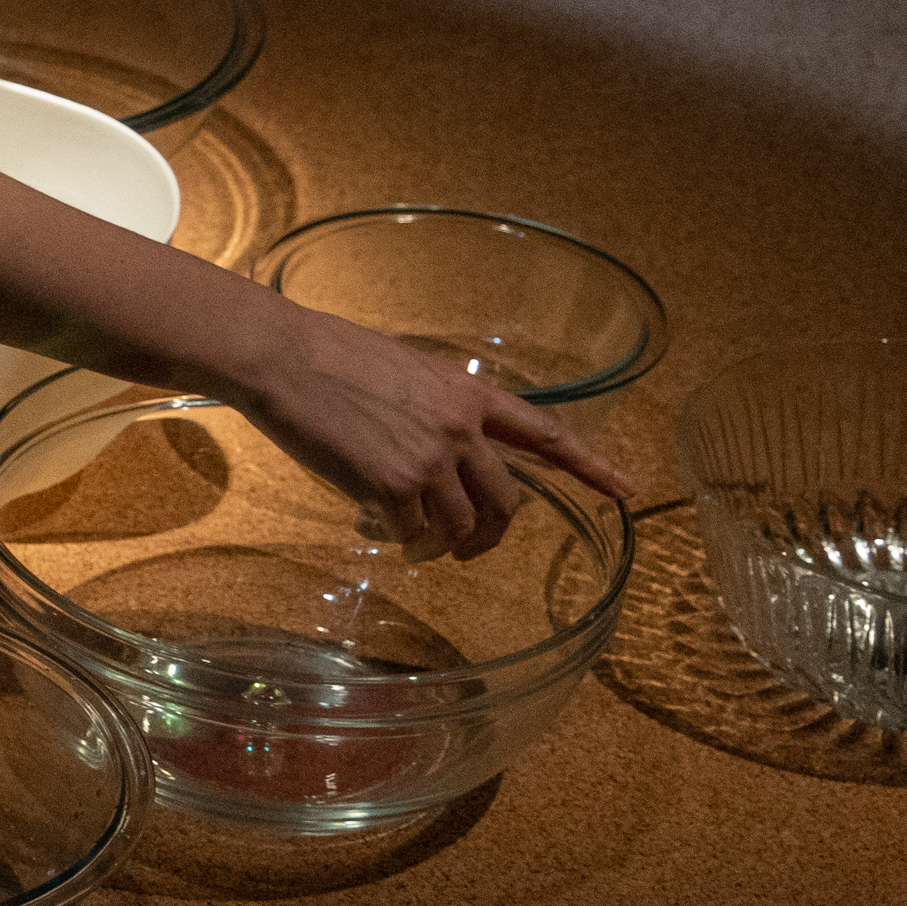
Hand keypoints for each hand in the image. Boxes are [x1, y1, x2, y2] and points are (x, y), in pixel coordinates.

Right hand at [233, 308, 633, 559]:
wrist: (281, 356)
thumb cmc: (330, 355)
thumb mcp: (407, 371)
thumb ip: (437, 408)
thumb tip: (438, 445)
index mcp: (469, 394)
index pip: (546, 434)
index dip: (590, 466)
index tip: (625, 491)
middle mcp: (460, 429)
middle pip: (507, 501)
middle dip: (492, 535)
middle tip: (469, 549)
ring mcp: (429, 460)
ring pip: (461, 526)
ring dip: (440, 545)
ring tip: (413, 543)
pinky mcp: (391, 486)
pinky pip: (411, 533)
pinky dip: (396, 538)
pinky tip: (371, 524)